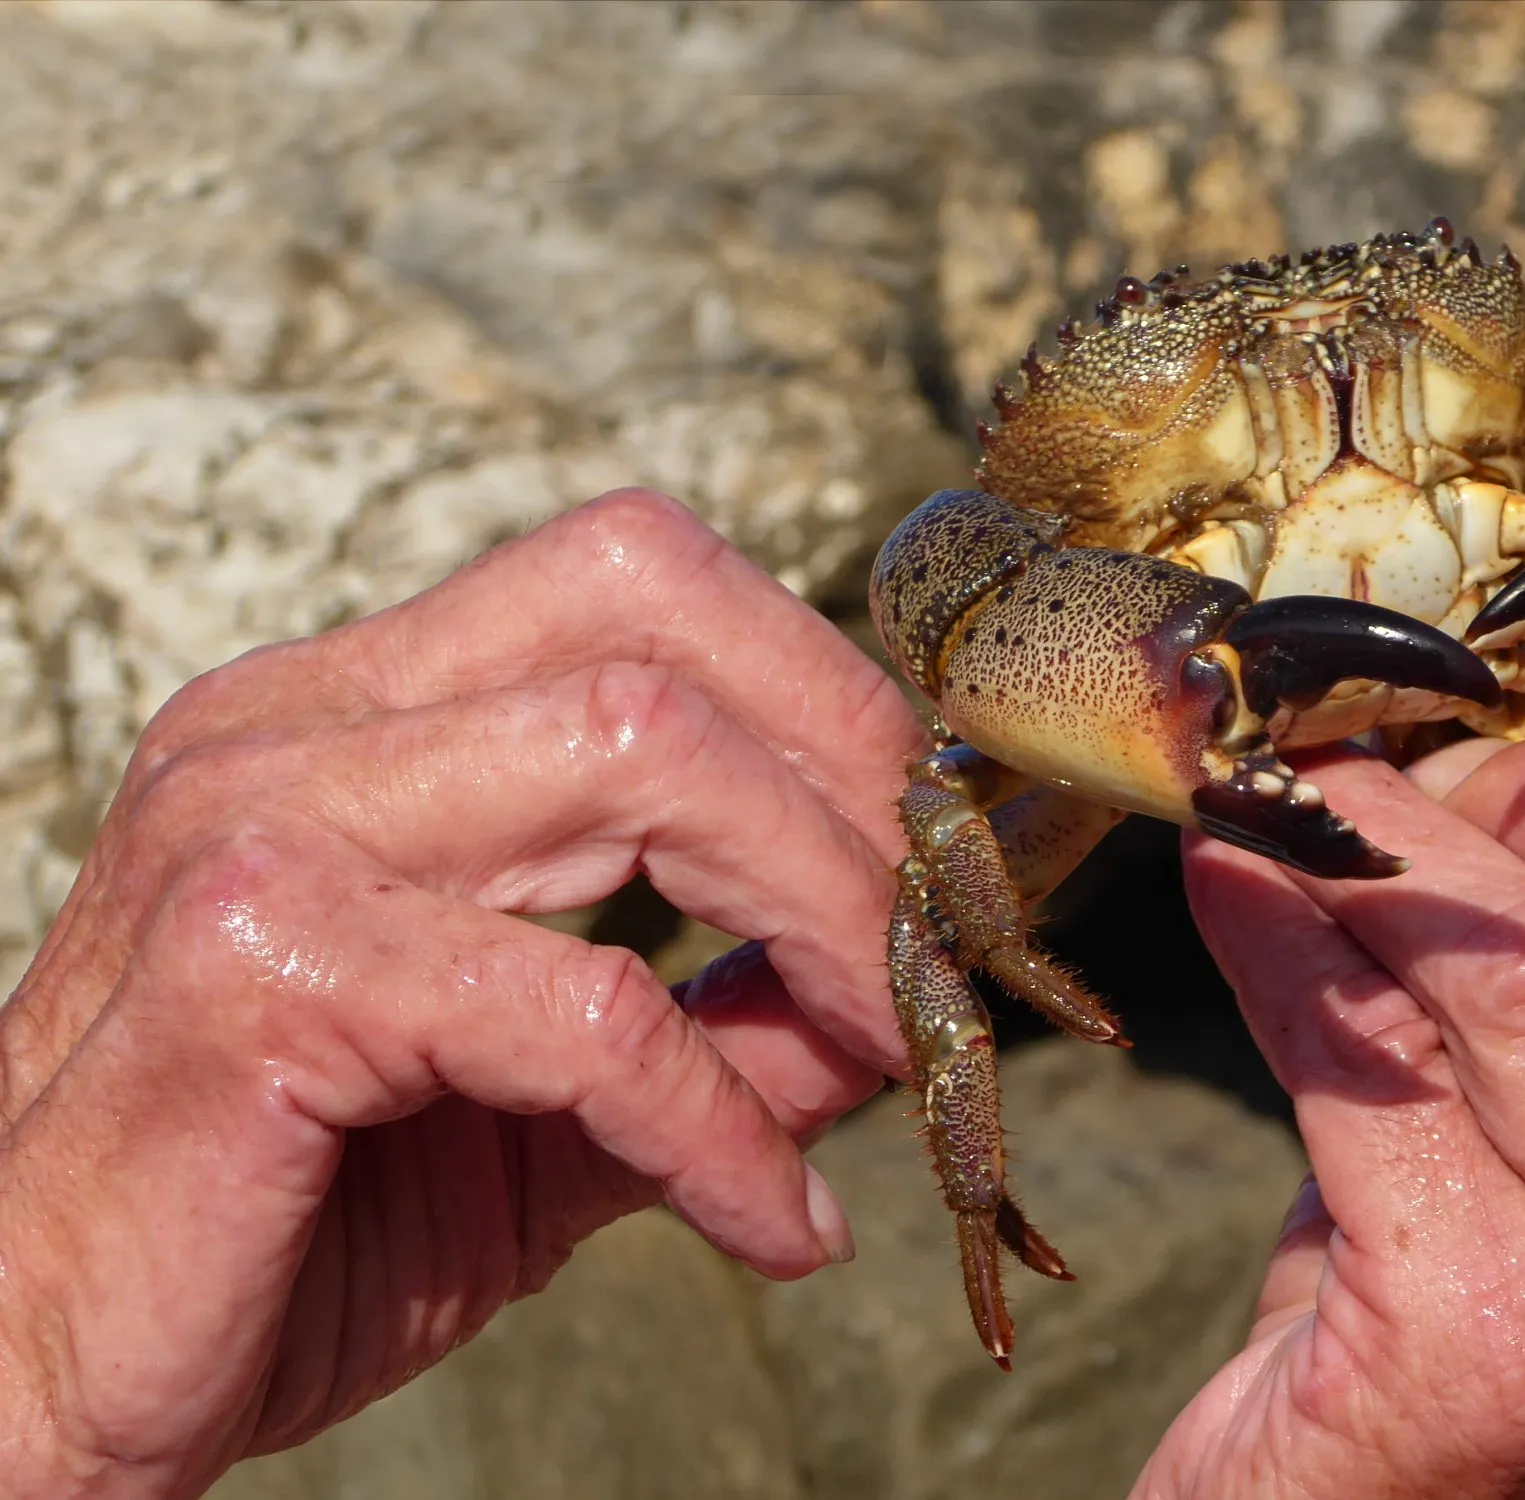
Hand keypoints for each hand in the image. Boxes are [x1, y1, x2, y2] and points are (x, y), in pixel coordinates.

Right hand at [0, 491, 925, 1496]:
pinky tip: (775, 1228)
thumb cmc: (275, 1232)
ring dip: (824, 918)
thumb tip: (895, 991)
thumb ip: (714, 1030)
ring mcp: (260, 826)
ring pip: (641, 760)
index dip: (823, 691)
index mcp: (354, 717)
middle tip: (947, 941)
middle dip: (850, 778)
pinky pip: (583, 1007)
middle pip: (658, 626)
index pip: (638, 579)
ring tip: (902, 1054)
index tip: (932, 845)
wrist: (31, 1380)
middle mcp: (295, 729)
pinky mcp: (255, 968)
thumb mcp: (544, 1116)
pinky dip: (720, 1122)